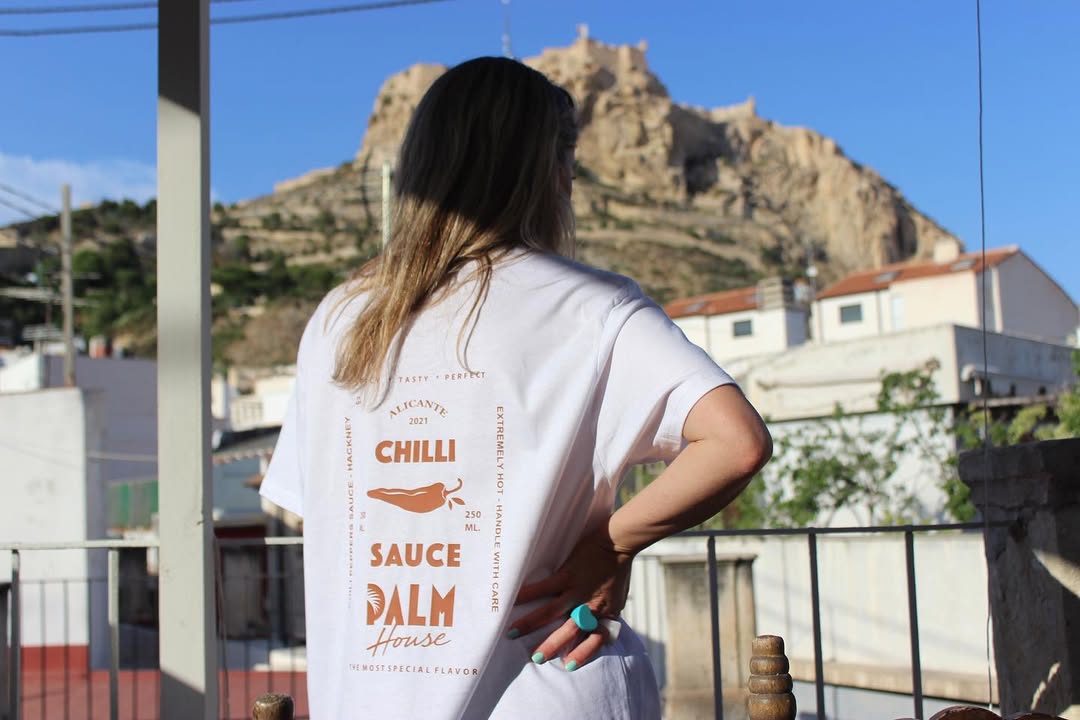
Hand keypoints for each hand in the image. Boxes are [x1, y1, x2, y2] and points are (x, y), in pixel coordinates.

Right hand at [509, 526, 634, 669]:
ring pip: (551, 612)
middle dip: (551, 645)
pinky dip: (528, 594)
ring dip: (531, 623)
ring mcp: (576, 590)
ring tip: (513, 632)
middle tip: (535, 658)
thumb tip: (600, 622)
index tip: (568, 665)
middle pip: (569, 632)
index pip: (594, 638)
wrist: (618, 543)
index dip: (583, 653)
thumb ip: (607, 612)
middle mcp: (588, 605)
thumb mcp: (618, 598)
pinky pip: (544, 587)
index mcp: (603, 613)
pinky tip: (514, 599)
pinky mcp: (567, 574)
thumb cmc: (618, 569)